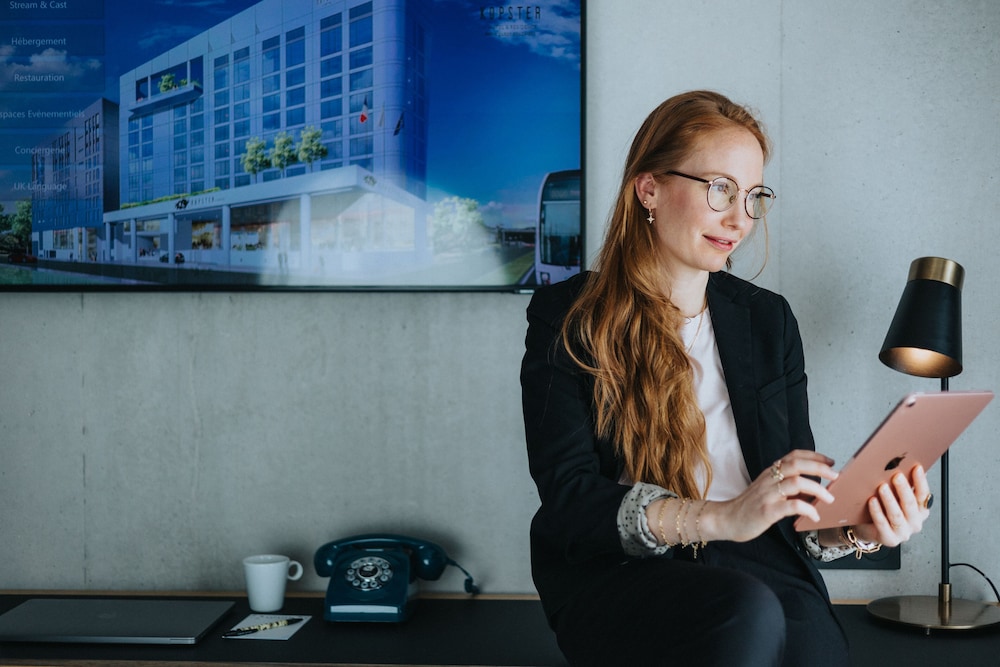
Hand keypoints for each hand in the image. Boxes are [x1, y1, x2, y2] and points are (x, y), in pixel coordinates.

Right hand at [700, 450, 837, 542]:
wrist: (726, 519)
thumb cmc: (749, 507)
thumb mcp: (767, 491)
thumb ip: (786, 487)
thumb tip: (813, 489)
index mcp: (770, 473)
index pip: (793, 456)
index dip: (814, 456)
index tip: (830, 461)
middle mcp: (769, 479)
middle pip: (796, 464)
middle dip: (819, 468)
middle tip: (836, 476)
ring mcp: (768, 494)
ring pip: (796, 482)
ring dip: (817, 489)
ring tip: (829, 498)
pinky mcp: (767, 510)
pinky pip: (792, 505)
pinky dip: (808, 509)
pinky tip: (814, 515)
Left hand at [851, 465, 931, 546]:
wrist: (868, 530)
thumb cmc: (884, 509)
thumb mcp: (895, 496)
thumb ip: (901, 484)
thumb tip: (902, 463)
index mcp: (920, 511)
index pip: (923, 495)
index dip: (921, 481)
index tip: (916, 467)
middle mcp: (915, 522)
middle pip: (910, 504)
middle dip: (903, 489)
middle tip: (896, 476)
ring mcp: (903, 532)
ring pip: (897, 515)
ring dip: (889, 500)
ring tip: (882, 487)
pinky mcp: (890, 539)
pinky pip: (882, 524)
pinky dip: (877, 512)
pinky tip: (872, 501)